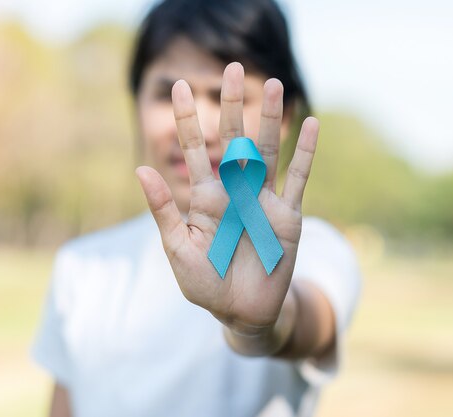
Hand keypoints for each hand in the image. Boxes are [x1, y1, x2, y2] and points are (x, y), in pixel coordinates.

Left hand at [136, 62, 318, 346]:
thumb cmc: (205, 282)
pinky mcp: (288, 216)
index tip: (180, 87)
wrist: (241, 311)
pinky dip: (305, 154)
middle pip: (234, 140)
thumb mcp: (179, 249)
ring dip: (270, 119)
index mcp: (205, 197)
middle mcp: (235, 191)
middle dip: (232, 106)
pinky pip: (298, 179)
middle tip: (231, 69)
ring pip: (267, 151)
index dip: (189, 120)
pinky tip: (312, 124)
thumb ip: (165, 210)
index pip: (195, 150)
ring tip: (273, 84)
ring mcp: (263, 200)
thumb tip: (140, 169)